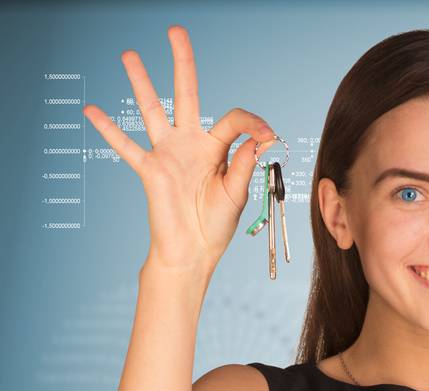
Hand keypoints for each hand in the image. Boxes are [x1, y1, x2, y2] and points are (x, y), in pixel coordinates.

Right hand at [82, 25, 275, 274]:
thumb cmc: (216, 225)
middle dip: (182, 63)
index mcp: (217, 149)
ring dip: (140, 82)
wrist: (193, 251)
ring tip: (129, 54)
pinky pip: (125, 146)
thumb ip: (245, 163)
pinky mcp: (150, 170)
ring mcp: (168, 154)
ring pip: (152, 110)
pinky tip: (91, 110)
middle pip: (186, 94)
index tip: (268, 133)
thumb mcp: (237, 193)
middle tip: (176, 31)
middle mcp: (191, 144)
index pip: (234, 120)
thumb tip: (259, 137)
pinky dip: (108, 130)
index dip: (252, 123)